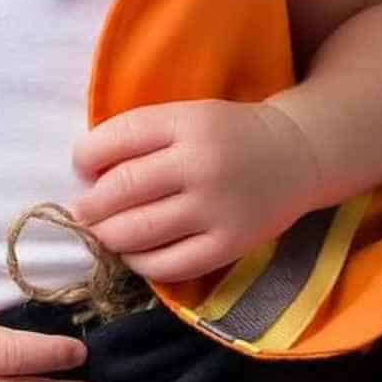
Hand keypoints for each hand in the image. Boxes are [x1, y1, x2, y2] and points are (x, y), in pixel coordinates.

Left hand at [70, 99, 319, 283]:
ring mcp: (216, 208)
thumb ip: (143, 138)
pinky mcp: (229, 244)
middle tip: (84, 212)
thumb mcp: (189, 116)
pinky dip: (140, 263)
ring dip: (108, 236)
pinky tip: (135, 254)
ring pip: (138, 232)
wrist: (298, 155)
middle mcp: (201, 164)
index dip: (86, 157)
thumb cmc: (229, 135)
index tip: (83, 169)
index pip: (116, 139)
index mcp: (187, 123)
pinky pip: (169, 265)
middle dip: (90, 206)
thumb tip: (86, 175)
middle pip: (122, 189)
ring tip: (104, 233)